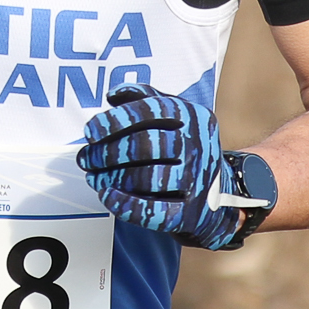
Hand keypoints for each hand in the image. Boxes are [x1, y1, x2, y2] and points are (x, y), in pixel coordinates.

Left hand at [75, 84, 263, 249]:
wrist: (222, 192)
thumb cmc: (186, 147)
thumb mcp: (176, 115)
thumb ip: (146, 99)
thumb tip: (113, 96)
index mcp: (192, 116)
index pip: (150, 112)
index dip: (115, 121)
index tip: (90, 131)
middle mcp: (198, 146)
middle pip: (146, 146)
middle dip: (108, 152)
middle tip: (86, 158)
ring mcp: (197, 180)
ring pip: (148, 178)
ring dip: (111, 178)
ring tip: (93, 176)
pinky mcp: (190, 212)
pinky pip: (155, 211)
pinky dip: (126, 205)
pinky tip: (108, 196)